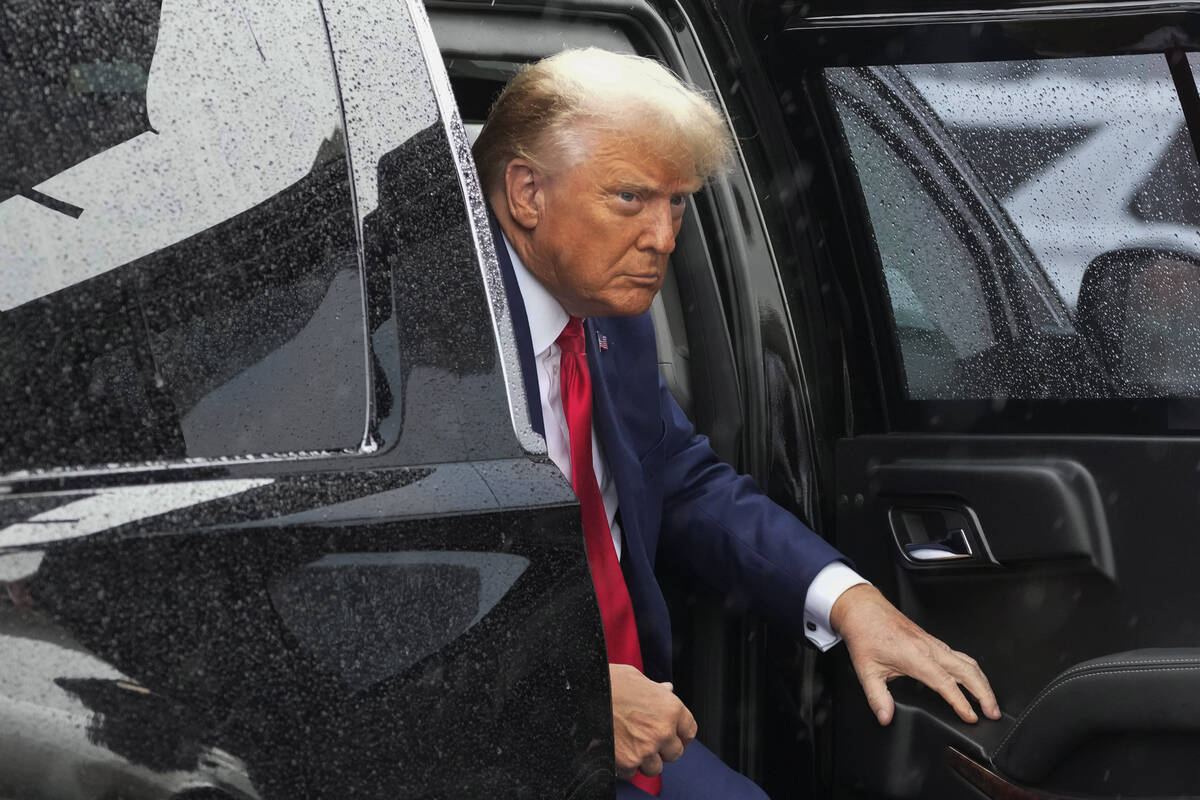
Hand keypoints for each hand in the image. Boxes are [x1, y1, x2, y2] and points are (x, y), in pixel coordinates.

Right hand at [609, 663, 696, 778]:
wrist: (584, 693)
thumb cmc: (610, 682)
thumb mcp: (638, 678)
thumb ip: (656, 690)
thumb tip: (667, 690)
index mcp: (671, 708)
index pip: (689, 731)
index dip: (681, 734)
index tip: (675, 736)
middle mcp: (663, 731)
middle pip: (675, 753)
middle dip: (663, 749)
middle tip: (648, 740)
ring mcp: (646, 749)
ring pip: (655, 768)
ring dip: (645, 760)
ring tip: (631, 746)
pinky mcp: (627, 762)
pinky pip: (632, 773)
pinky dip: (625, 766)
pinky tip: (617, 751)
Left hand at [830, 584, 1000, 725]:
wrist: (864, 609)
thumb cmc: (865, 634)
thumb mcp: (866, 670)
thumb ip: (877, 697)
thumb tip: (885, 717)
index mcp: (916, 657)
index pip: (946, 684)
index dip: (961, 702)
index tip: (971, 717)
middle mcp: (930, 649)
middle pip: (968, 671)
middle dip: (985, 693)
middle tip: (993, 713)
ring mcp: (934, 643)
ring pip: (968, 662)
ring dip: (982, 681)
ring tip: (990, 701)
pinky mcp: (933, 641)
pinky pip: (960, 655)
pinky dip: (973, 670)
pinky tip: (973, 680)